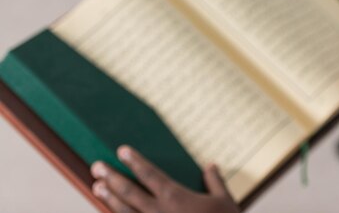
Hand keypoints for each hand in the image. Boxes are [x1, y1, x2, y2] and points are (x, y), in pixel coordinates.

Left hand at [91, 146, 238, 212]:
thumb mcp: (224, 201)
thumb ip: (215, 181)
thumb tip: (211, 165)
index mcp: (176, 197)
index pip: (149, 174)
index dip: (135, 161)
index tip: (122, 150)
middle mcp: (159, 212)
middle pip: (129, 191)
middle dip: (112, 177)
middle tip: (96, 165)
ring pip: (124, 211)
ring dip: (109, 198)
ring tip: (97, 186)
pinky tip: (112, 212)